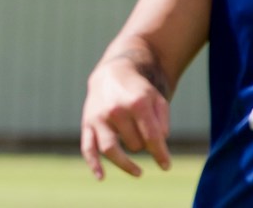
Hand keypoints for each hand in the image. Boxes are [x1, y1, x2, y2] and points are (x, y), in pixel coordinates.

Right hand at [81, 60, 172, 179]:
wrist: (112, 75)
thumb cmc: (138, 92)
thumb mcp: (157, 100)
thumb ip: (162, 121)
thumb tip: (158, 143)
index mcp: (136, 103)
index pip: (151, 137)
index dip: (160, 154)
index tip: (166, 166)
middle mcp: (116, 111)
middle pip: (134, 145)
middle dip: (143, 146)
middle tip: (145, 140)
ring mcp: (99, 118)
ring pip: (111, 150)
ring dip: (126, 164)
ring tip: (138, 172)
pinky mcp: (87, 124)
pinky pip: (87, 148)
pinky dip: (93, 164)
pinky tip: (101, 177)